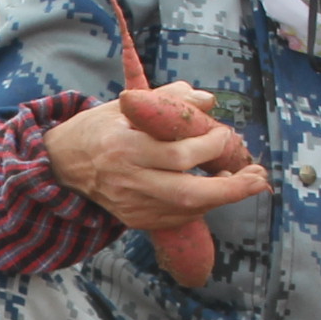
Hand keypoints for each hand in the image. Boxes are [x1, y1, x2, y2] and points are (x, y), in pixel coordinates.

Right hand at [45, 90, 270, 232]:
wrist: (62, 164)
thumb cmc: (98, 129)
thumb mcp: (126, 106)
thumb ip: (168, 99)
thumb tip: (207, 101)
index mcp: (125, 148)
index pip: (177, 154)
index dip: (209, 147)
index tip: (224, 134)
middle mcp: (128, 181)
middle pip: (188, 193)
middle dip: (230, 189)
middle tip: (258, 177)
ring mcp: (131, 205)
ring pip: (186, 210)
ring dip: (221, 197)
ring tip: (246, 182)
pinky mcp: (134, 220)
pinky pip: (176, 219)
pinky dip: (201, 206)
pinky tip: (215, 192)